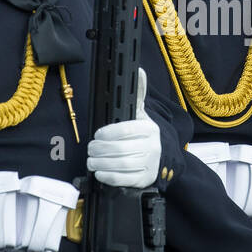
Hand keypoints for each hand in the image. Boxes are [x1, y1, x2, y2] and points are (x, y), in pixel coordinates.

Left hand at [87, 68, 160, 188]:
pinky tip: (100, 172)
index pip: (125, 130)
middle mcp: (152, 147)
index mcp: (149, 129)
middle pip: (120, 149)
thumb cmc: (144, 136)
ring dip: (100, 163)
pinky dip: (108, 176)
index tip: (98, 134)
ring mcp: (149, 165)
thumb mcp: (141, 115)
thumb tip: (138, 71)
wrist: (161, 158)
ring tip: (91, 160)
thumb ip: (138, 95)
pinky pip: (123, 179)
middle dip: (99, 149)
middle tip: (90, 148)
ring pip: (120, 164)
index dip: (107, 133)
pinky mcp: (144, 180)